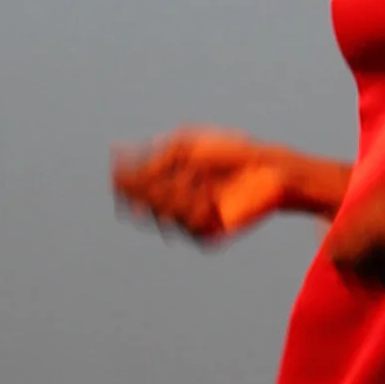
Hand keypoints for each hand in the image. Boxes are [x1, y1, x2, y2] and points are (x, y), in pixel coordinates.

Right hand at [113, 130, 304, 244]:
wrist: (267, 167)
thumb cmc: (229, 153)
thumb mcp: (184, 147)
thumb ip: (152, 160)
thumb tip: (118, 165)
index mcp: (168, 185)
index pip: (136, 189)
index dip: (124, 180)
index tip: (116, 167)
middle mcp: (176, 208)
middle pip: (143, 205)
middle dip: (145, 187)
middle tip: (160, 171)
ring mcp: (190, 223)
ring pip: (162, 214)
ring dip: (173, 190)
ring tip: (195, 174)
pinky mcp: (208, 236)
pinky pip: (186, 223)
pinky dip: (192, 204)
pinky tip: (208, 193)